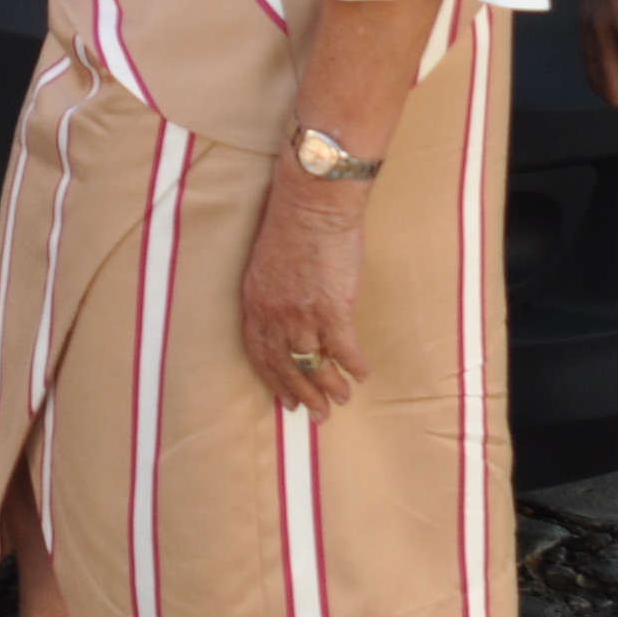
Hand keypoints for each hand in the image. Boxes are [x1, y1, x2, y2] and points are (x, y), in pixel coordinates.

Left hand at [237, 166, 373, 421]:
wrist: (313, 202)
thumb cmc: (292, 223)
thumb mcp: (268, 263)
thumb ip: (273, 293)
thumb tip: (288, 314)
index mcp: (255, 302)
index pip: (260, 353)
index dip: (274, 379)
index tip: (286, 398)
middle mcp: (274, 314)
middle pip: (286, 367)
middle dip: (303, 394)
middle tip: (317, 414)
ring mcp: (302, 314)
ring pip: (315, 364)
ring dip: (330, 386)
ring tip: (342, 398)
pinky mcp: (332, 309)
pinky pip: (344, 349)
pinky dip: (354, 365)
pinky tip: (362, 372)